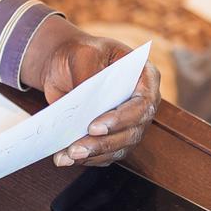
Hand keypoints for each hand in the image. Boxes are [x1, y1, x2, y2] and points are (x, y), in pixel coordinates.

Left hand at [18, 18, 159, 166]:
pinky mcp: (113, 136)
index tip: (94, 127)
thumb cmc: (81, 52)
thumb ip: (87, 74)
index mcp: (144, 78)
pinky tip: (66, 158)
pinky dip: (87, 158)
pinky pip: (106, 154)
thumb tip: (86, 102)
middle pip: (132, 132)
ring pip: (119, 147)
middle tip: (76, 149)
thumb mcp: (84, 53)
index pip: (142, 104)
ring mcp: (129, 123)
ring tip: (68, 155)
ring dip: (94, 154)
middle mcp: (141, 103)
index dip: (121, 119)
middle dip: (103, 143)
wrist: (66, 64)